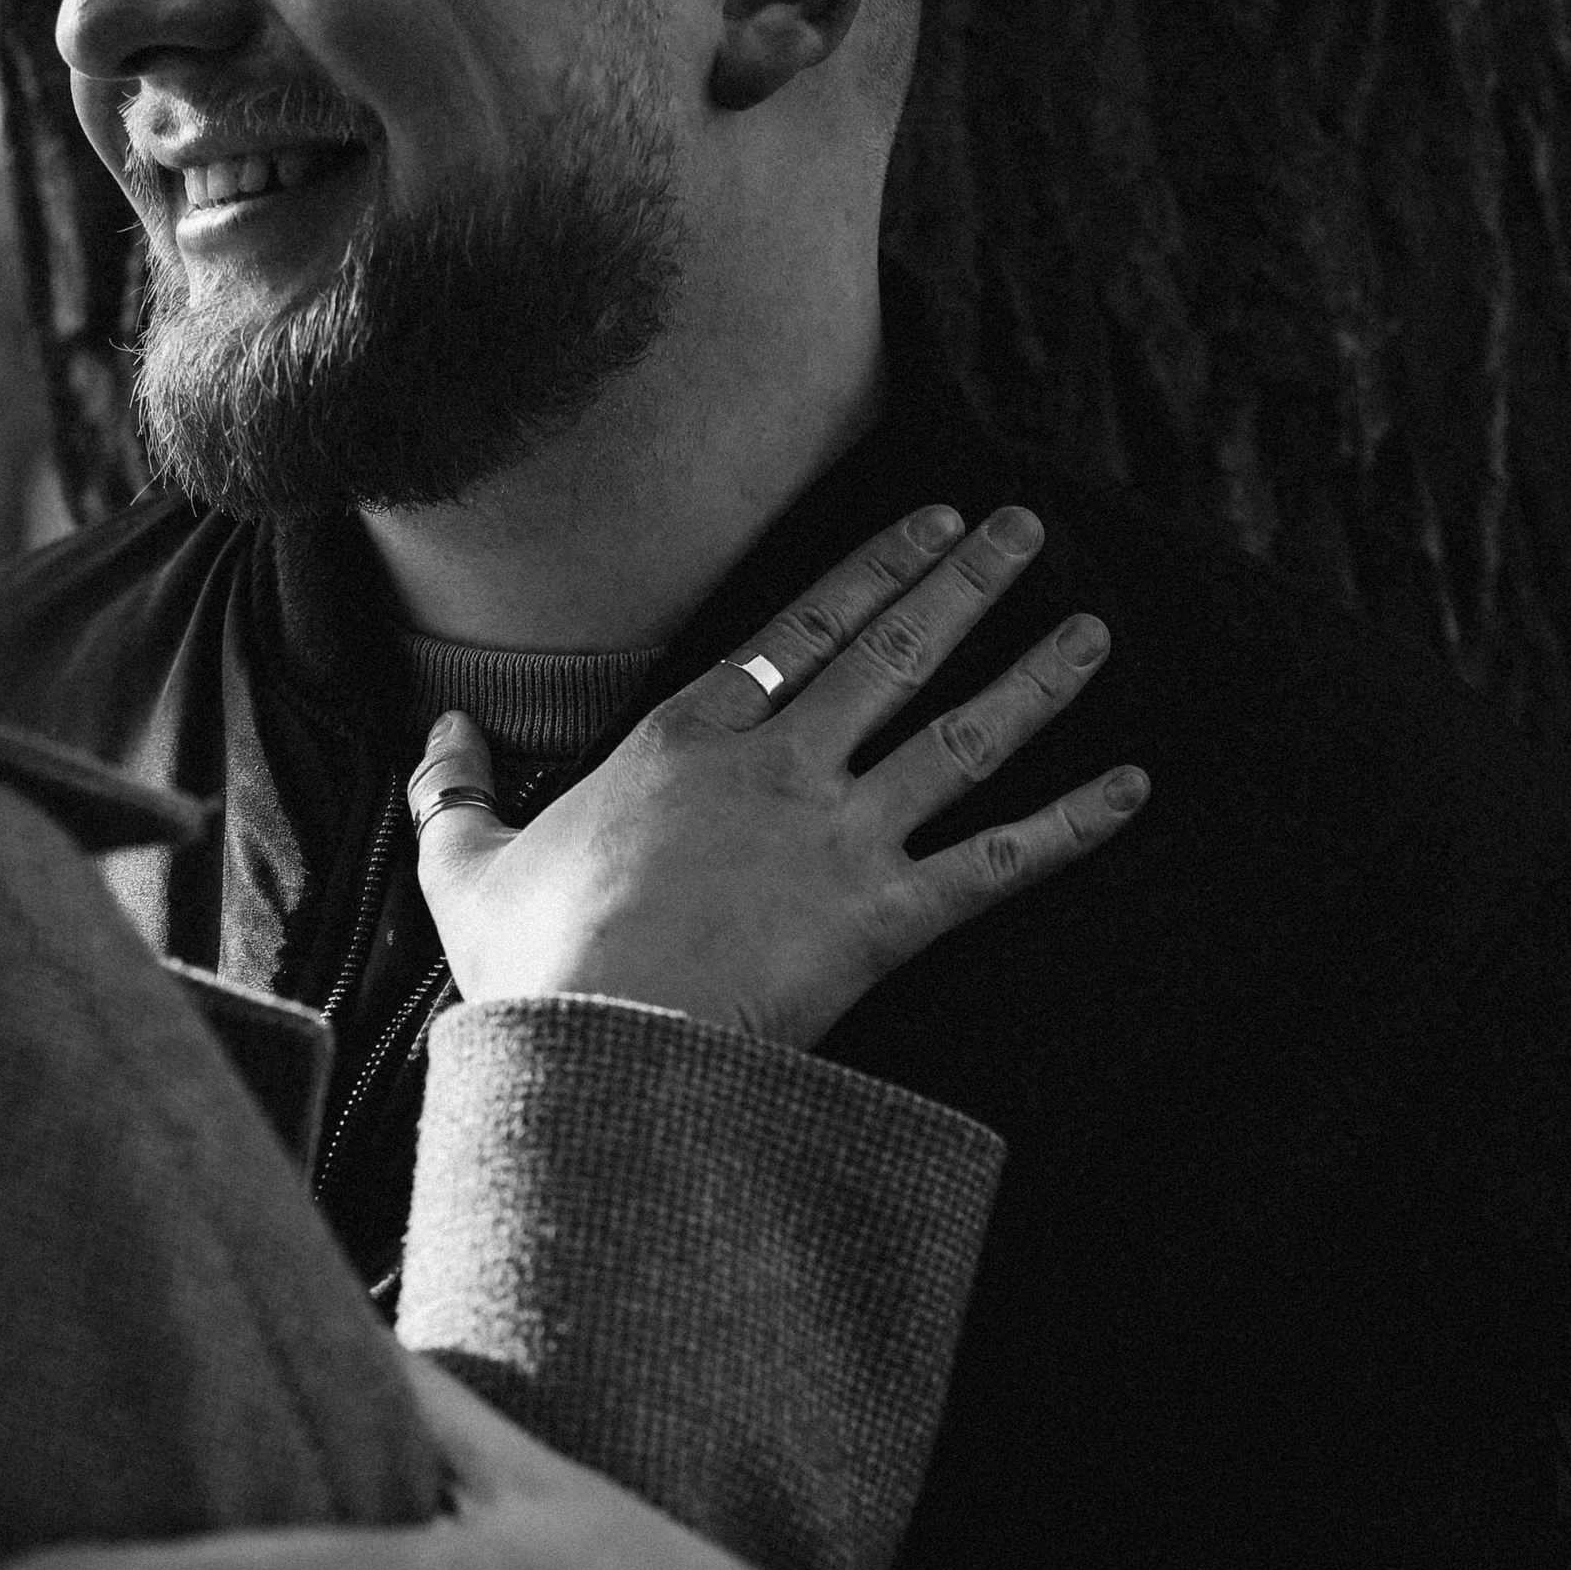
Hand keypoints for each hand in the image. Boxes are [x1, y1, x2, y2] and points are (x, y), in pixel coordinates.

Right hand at [409, 502, 1148, 1047]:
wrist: (600, 1047)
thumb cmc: (534, 968)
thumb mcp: (466, 869)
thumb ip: (455, 794)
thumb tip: (437, 736)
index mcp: (687, 737)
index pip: (800, 627)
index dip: (874, 569)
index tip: (930, 522)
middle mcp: (779, 765)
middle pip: (893, 652)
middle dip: (966, 583)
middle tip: (1025, 530)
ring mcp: (840, 836)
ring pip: (959, 736)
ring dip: (1034, 678)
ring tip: (1094, 629)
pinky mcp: (884, 918)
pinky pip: (998, 864)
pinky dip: (1070, 826)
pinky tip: (1132, 789)